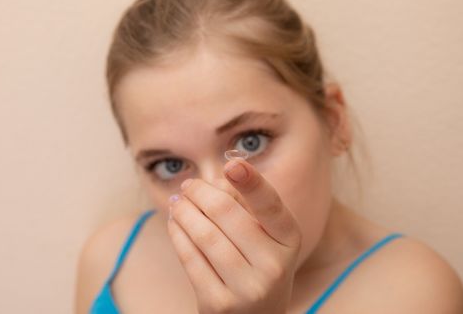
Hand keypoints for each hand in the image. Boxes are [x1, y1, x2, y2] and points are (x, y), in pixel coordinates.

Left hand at [167, 158, 301, 313]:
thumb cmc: (257, 264)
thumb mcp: (264, 237)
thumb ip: (244, 205)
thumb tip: (212, 182)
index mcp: (288, 241)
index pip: (270, 206)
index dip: (252, 183)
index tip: (232, 165)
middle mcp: (273, 266)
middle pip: (226, 214)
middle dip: (200, 192)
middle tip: (189, 185)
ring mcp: (247, 288)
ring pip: (204, 234)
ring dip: (184, 211)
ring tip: (177, 202)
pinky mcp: (219, 303)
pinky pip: (190, 258)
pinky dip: (178, 234)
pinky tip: (175, 223)